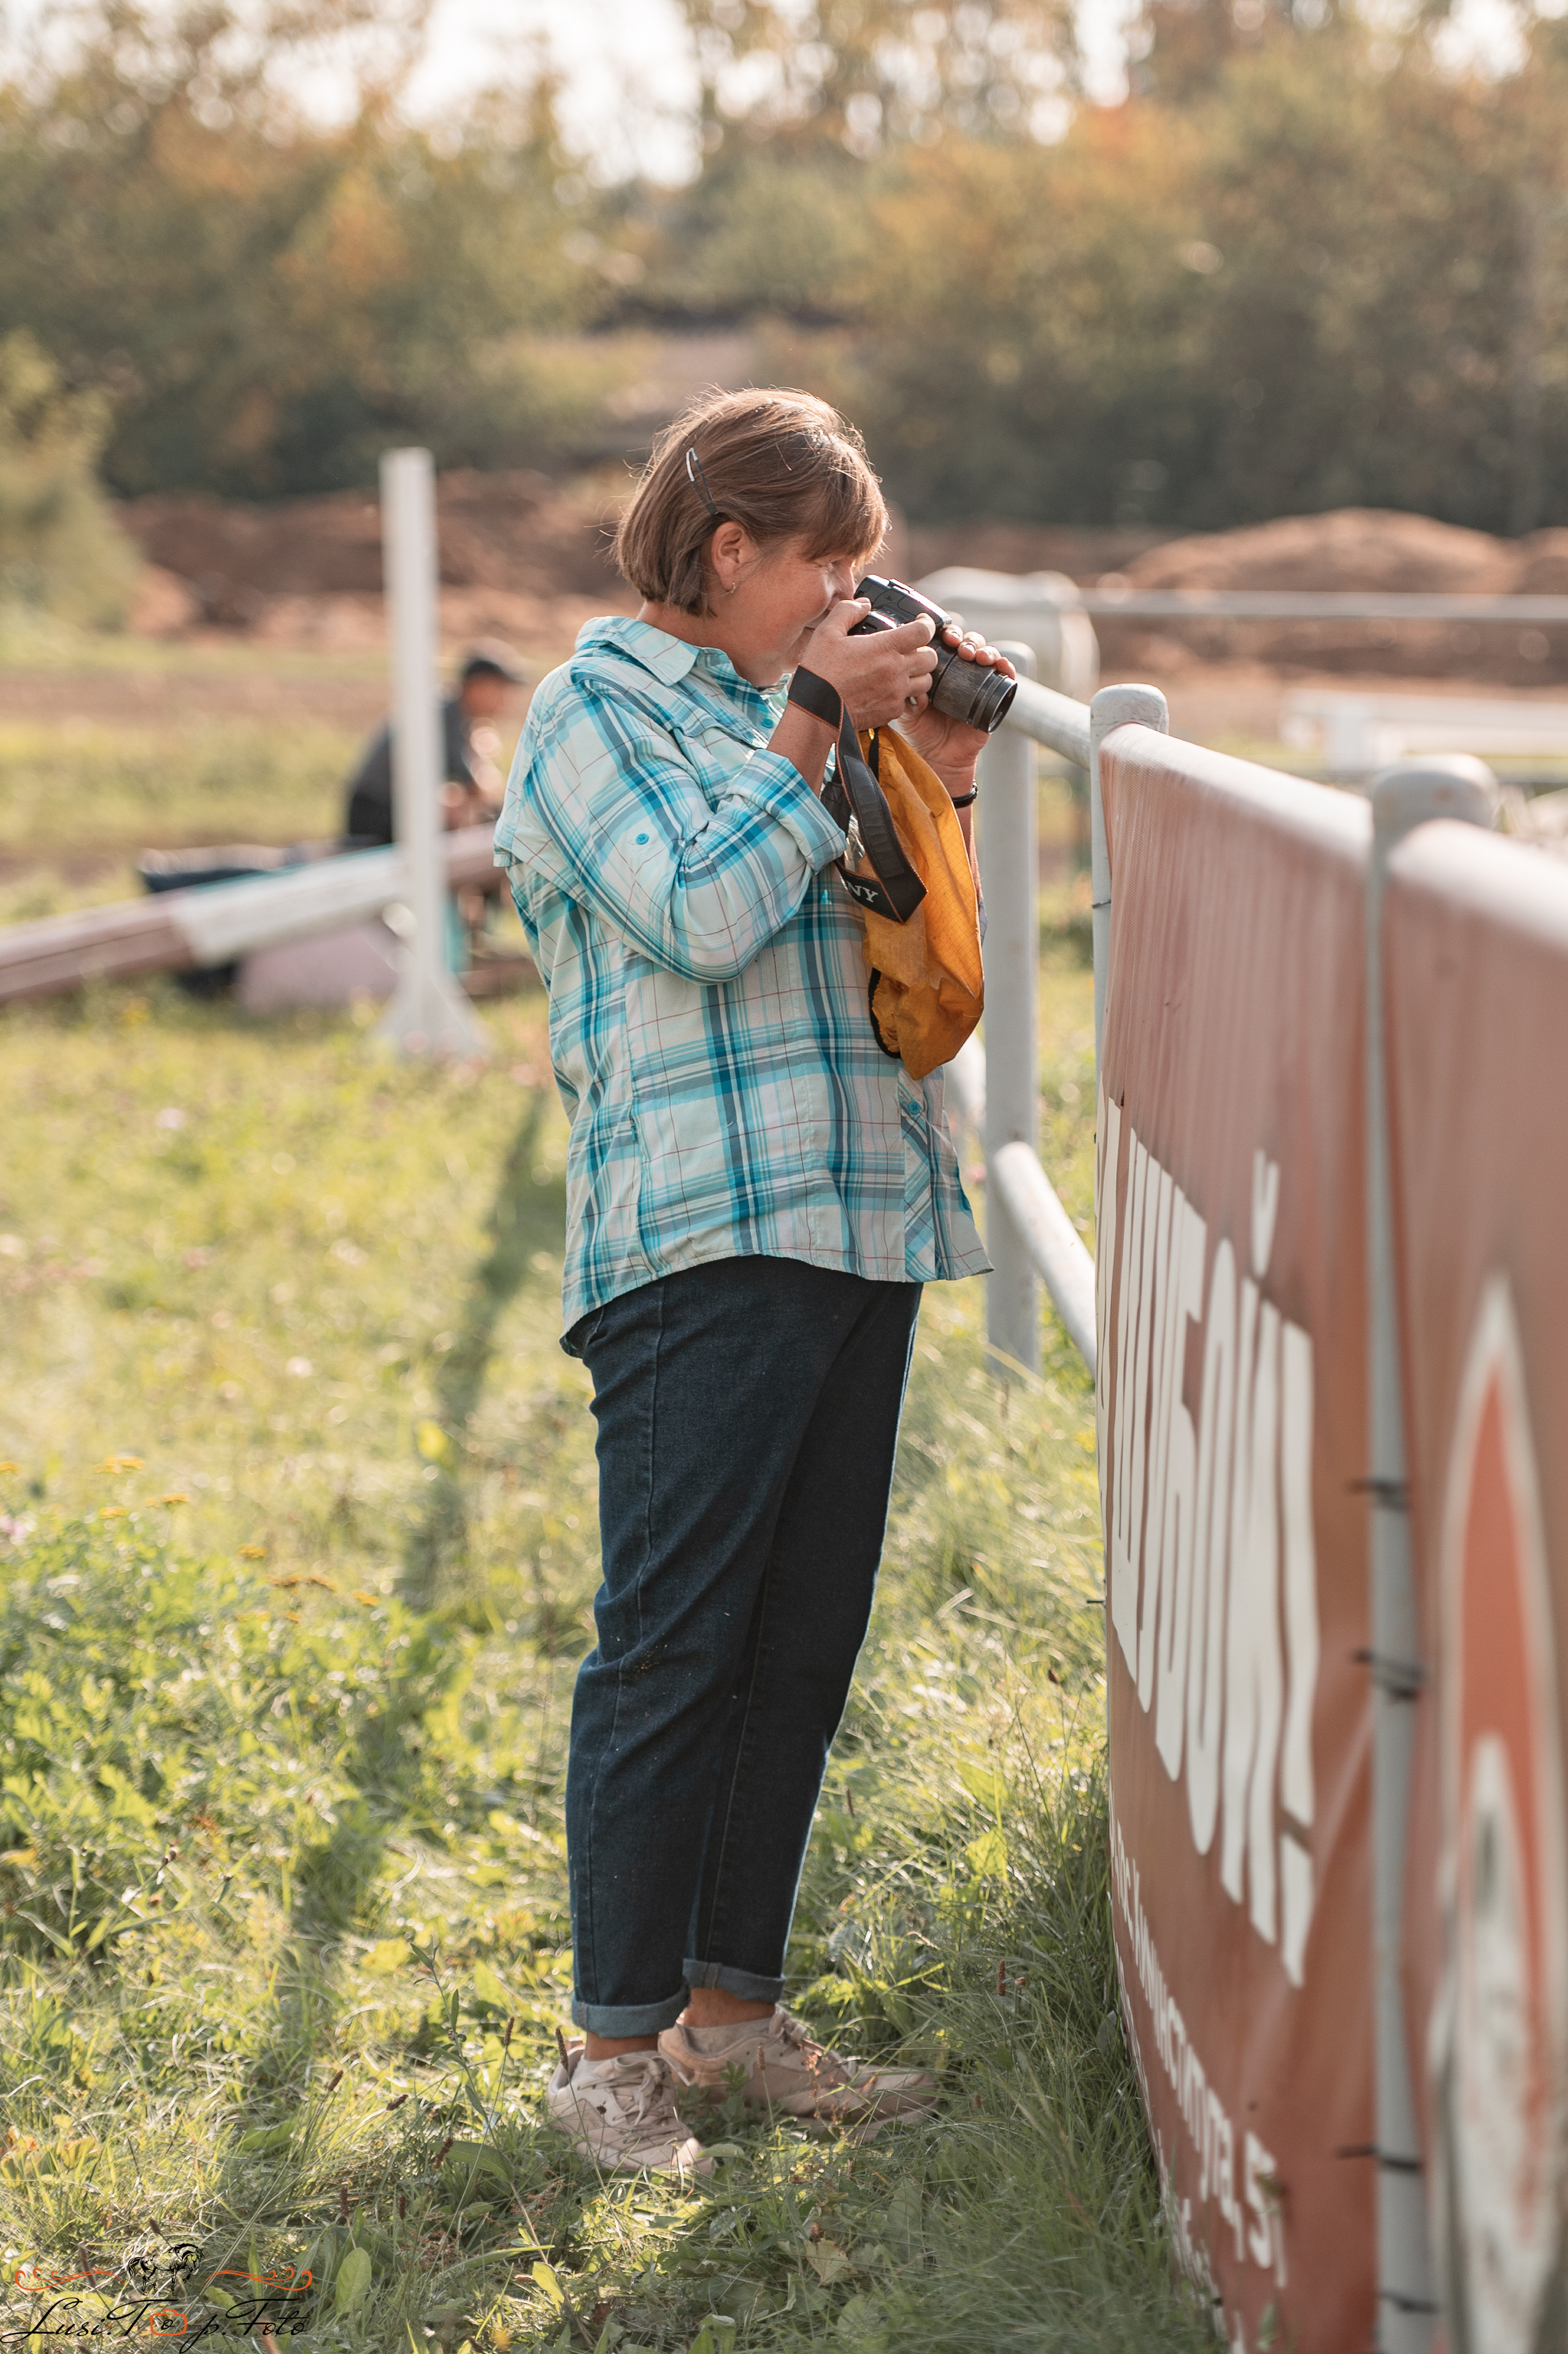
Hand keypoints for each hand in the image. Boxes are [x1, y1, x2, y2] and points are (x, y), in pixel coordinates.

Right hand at [798, 598, 938, 728]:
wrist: (815, 710)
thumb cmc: (820, 671)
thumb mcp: (827, 632)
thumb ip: (848, 611)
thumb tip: (864, 604)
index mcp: (884, 647)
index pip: (923, 631)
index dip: (927, 623)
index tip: (921, 622)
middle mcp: (896, 671)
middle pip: (931, 658)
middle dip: (925, 650)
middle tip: (912, 648)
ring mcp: (895, 693)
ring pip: (925, 682)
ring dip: (918, 674)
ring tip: (903, 670)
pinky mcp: (891, 712)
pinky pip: (908, 702)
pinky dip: (903, 695)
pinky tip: (889, 689)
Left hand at [899, 618, 1016, 788]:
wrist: (939, 758)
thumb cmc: (924, 732)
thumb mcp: (910, 712)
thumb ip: (910, 696)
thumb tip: (915, 680)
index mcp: (941, 670)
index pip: (948, 643)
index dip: (947, 634)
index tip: (942, 637)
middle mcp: (962, 672)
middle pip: (969, 643)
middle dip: (966, 640)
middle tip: (959, 647)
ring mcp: (980, 683)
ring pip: (987, 655)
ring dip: (985, 650)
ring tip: (978, 657)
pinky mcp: (995, 698)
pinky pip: (1005, 678)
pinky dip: (1006, 667)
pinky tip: (1002, 666)